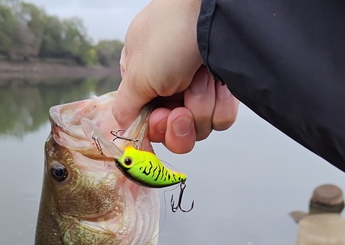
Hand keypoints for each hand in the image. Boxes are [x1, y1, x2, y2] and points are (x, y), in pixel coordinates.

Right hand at [113, 0, 238, 153]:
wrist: (214, 10)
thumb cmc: (170, 32)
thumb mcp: (136, 75)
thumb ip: (124, 107)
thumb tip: (122, 126)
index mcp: (142, 84)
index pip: (147, 126)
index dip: (156, 129)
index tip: (161, 119)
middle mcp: (168, 89)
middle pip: (174, 133)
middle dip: (179, 124)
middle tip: (181, 109)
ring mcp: (197, 90)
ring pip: (199, 128)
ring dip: (200, 106)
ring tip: (200, 78)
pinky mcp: (223, 92)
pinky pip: (221, 118)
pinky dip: (221, 103)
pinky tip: (217, 82)